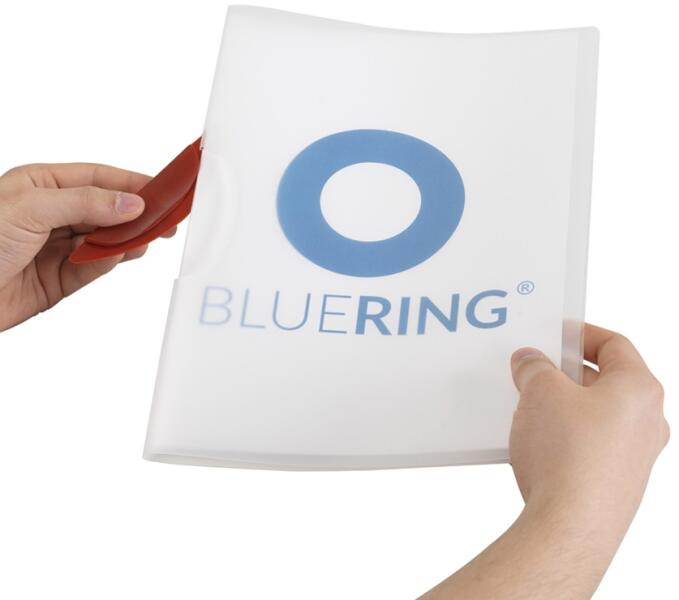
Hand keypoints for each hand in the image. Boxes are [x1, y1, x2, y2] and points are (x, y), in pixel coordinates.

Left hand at [0, 162, 173, 330]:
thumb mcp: (30, 208)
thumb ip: (85, 203)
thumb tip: (130, 202)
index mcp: (41, 185)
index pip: (98, 178)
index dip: (132, 182)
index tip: (163, 190)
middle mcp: (51, 214)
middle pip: (106, 209)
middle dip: (136, 213)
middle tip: (166, 219)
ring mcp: (56, 248)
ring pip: (105, 240)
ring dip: (127, 240)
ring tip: (148, 238)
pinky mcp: (59, 279)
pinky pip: (93, 268)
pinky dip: (108, 263)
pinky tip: (119, 257)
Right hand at [421, 324, 668, 598]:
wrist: (570, 525)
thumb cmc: (568, 457)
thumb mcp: (540, 391)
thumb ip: (534, 367)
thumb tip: (530, 363)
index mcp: (639, 390)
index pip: (615, 344)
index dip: (581, 334)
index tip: (556, 335)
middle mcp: (647, 423)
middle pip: (607, 380)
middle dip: (567, 372)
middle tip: (536, 368)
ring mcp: (635, 456)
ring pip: (598, 414)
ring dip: (566, 405)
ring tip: (532, 405)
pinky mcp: (617, 482)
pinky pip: (592, 445)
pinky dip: (568, 435)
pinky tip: (539, 441)